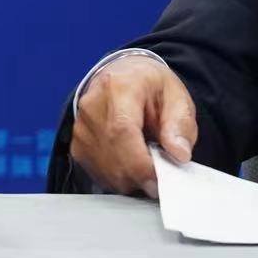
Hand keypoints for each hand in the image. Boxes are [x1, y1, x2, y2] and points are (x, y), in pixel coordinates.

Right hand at [70, 55, 197, 197]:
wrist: (123, 76)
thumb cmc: (150, 87)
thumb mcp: (177, 97)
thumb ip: (180, 125)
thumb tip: (179, 154)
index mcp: (119, 87)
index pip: (122, 131)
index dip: (140, 163)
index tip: (160, 181)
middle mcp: (92, 106)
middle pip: (112, 155)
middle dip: (140, 177)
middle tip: (162, 179)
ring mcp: (81, 126)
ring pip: (105, 169)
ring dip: (130, 179)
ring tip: (148, 165)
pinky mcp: (77, 144)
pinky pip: (98, 173)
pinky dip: (119, 179)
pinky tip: (132, 167)